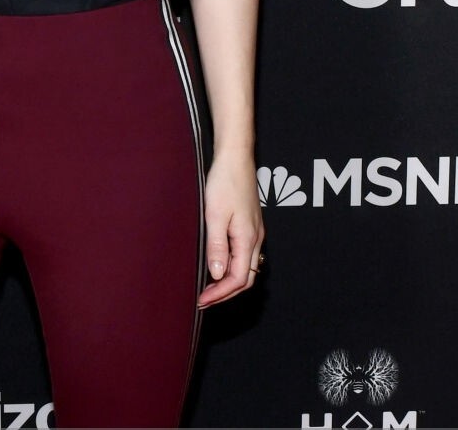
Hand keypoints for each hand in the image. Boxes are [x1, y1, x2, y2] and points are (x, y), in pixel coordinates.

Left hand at [197, 152, 263, 308]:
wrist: (235, 157)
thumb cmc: (225, 181)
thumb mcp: (215, 214)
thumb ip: (217, 246)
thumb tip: (218, 275)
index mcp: (248, 239)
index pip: (238, 279)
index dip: (220, 293)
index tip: (202, 300)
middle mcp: (255, 239)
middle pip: (245, 278)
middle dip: (225, 293)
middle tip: (204, 299)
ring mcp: (254, 232)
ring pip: (245, 267)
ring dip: (228, 282)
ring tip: (209, 287)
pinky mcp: (249, 225)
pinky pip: (244, 254)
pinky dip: (232, 267)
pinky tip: (218, 264)